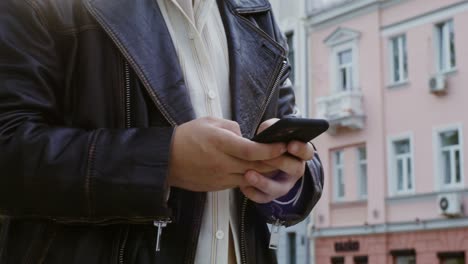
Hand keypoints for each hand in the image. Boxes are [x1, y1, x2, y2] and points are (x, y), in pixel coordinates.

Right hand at [167, 117, 286, 191]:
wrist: (166, 159)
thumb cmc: (187, 136)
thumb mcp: (209, 122)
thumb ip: (231, 127)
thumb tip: (245, 136)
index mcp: (220, 143)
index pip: (251, 150)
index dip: (270, 149)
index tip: (282, 144)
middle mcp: (222, 162)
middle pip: (256, 165)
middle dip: (275, 161)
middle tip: (289, 155)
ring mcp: (221, 176)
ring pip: (251, 176)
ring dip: (266, 171)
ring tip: (279, 163)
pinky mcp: (218, 186)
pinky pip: (240, 182)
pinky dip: (252, 177)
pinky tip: (259, 171)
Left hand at [240, 118, 314, 202]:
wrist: (258, 158)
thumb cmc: (267, 141)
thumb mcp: (270, 131)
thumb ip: (271, 128)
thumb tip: (268, 129)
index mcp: (299, 154)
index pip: (307, 152)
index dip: (301, 149)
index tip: (290, 144)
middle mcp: (294, 171)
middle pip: (295, 170)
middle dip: (281, 163)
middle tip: (267, 157)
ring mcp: (283, 185)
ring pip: (278, 189)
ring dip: (263, 182)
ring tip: (249, 174)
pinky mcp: (270, 195)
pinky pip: (263, 198)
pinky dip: (253, 193)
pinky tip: (243, 185)